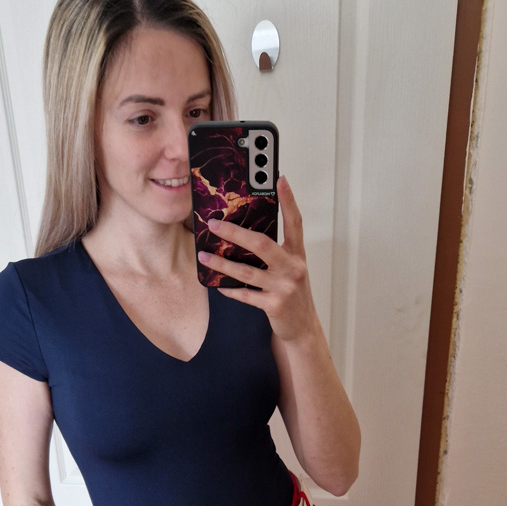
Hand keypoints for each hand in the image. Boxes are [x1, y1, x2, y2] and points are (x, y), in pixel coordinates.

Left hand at [197, 175, 320, 342]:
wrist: (303, 327)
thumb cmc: (292, 293)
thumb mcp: (290, 269)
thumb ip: (276, 252)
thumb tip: (244, 235)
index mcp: (297, 254)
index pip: (294, 222)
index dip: (288, 200)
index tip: (280, 178)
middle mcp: (292, 267)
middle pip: (261, 244)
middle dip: (235, 233)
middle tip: (214, 224)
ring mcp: (284, 287)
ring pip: (247, 271)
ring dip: (222, 263)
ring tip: (204, 256)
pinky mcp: (274, 305)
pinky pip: (245, 294)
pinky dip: (229, 289)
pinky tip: (217, 284)